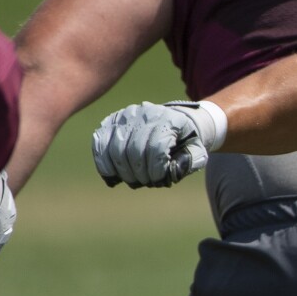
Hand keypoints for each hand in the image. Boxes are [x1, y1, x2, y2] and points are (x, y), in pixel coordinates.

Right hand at [91, 100, 225, 188]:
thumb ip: (189, 163)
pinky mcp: (111, 122)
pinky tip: (113, 176)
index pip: (156, 147)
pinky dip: (104, 163)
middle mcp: (145, 113)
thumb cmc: (184, 141)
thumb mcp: (196, 151)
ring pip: (115, 148)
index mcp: (169, 119)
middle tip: (146, 182)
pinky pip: (100, 143)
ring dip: (123, 172)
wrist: (174, 120)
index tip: (159, 180)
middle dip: (139, 174)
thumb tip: (170, 173)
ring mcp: (125, 116)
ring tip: (133, 180)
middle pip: (134, 150)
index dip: (156, 170)